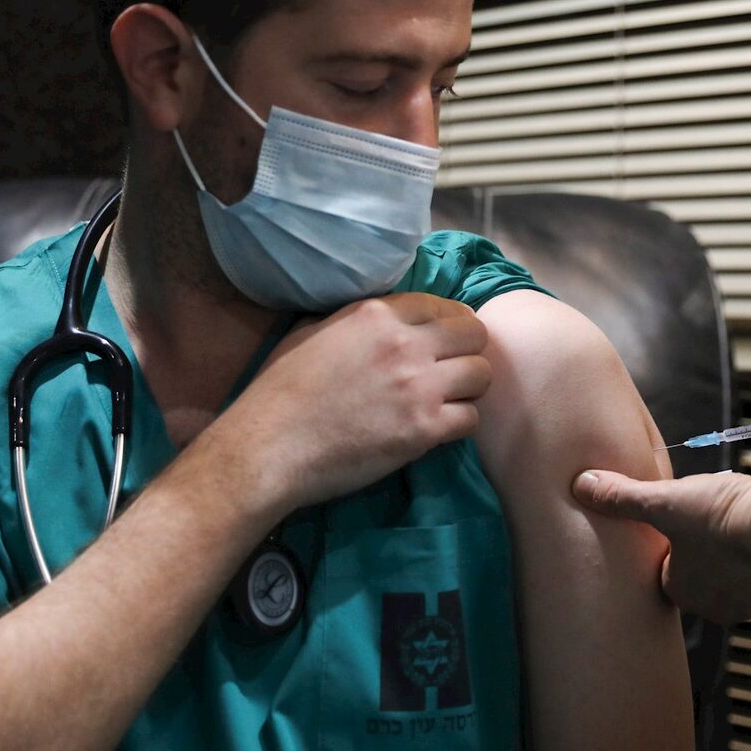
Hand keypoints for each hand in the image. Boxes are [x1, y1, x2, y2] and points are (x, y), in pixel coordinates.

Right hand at [216, 293, 490, 510]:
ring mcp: (419, 386)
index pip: (442, 304)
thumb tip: (377, 323)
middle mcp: (405, 343)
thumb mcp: (311, 333)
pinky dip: (459, 424)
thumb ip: (350, 321)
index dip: (450, 322)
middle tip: (454, 370)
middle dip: (469, 350)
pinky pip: (471, 419)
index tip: (447, 339)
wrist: (269, 446)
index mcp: (376, 314)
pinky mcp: (425, 429)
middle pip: (474, 333)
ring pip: (481, 375)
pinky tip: (438, 428)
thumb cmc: (279, 390)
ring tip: (449, 400)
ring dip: (469, 388)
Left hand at [571, 470, 750, 624]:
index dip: (667, 547)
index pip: (666, 575)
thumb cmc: (724, 520)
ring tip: (738, 519)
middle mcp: (723, 605)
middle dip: (705, 551)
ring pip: (743, 574)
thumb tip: (583, 485)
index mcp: (685, 592)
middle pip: (706, 577)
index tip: (672, 525)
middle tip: (706, 520)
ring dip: (740, 550)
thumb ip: (622, 496)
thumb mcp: (664, 501)